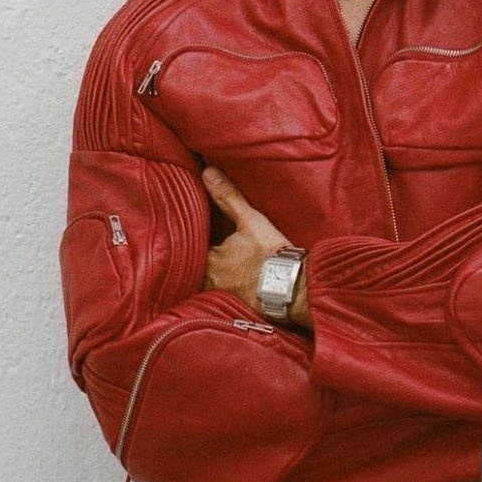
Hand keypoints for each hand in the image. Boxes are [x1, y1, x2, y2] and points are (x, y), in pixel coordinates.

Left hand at [202, 167, 310, 326]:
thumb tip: (208, 172)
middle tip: (194, 252)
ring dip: (208, 278)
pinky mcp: (237, 309)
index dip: (187, 241)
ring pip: (206, 286)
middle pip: (195, 270)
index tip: (186, 234)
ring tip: (213, 270)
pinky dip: (221, 292)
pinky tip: (228, 288)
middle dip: (195, 261)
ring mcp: (223, 298)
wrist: (296, 287)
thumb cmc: (271, 254)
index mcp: (210, 261)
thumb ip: (227, 197)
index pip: (189, 249)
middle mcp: (211, 283)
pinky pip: (220, 300)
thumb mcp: (250, 220)